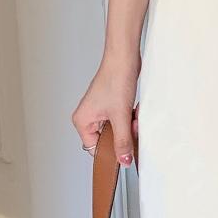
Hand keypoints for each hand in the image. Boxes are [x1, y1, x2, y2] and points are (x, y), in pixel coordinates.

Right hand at [72, 53, 138, 167]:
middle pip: (107, 140)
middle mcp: (88, 116)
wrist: (124, 57)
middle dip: (123, 135)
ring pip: (117, 130)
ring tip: (133, 115)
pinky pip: (121, 120)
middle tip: (131, 126)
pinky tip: (134, 110)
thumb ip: (122, 141)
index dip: (111, 151)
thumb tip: (124, 160)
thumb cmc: (115, 78)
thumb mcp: (120, 116)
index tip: (125, 152)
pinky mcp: (111, 105)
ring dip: (128, 126)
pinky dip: (129, 118)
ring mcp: (100, 111)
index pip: (95, 149)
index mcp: (82, 121)